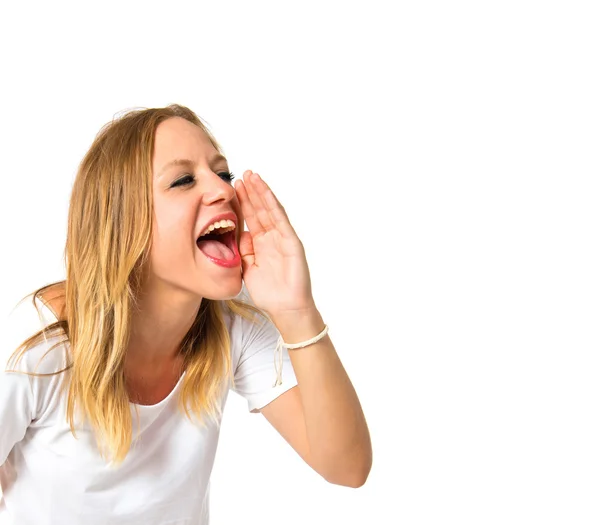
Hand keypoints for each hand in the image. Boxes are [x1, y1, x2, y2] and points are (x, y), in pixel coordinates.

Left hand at [234, 170, 315, 317]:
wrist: (285, 308)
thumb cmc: (269, 293)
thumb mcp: (247, 268)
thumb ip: (243, 251)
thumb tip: (237, 234)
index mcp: (261, 243)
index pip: (250, 218)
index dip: (241, 203)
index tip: (232, 188)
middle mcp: (272, 237)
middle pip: (259, 209)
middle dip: (250, 192)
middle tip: (240, 173)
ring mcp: (282, 237)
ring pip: (269, 209)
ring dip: (260, 192)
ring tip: (251, 175)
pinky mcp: (291, 241)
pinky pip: (280, 218)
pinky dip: (272, 204)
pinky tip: (264, 191)